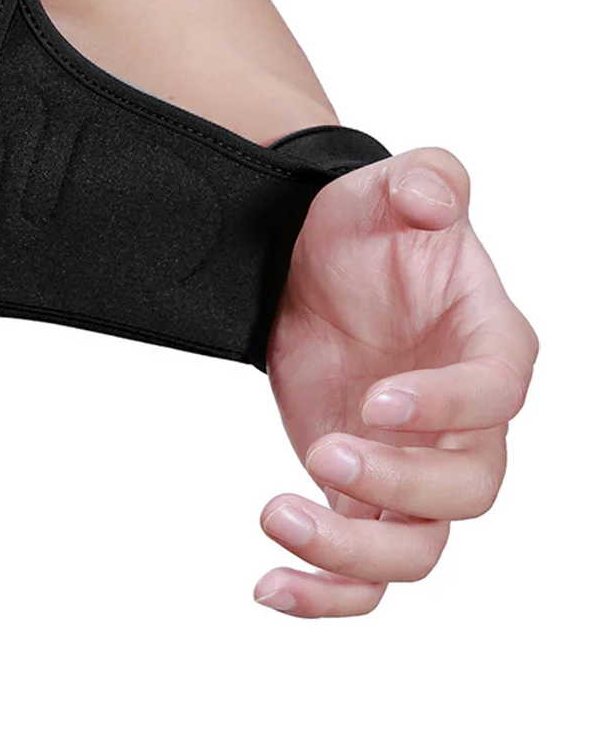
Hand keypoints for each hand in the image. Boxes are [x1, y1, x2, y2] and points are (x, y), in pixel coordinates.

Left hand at [255, 147, 538, 616]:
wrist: (316, 264)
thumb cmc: (367, 228)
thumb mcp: (393, 184)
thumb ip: (426, 178)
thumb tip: (433, 199)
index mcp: (488, 345)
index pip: (498, 394)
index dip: (446, 409)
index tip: (375, 400)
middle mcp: (463, 420)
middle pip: (468, 490)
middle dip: (400, 486)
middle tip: (325, 453)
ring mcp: (414, 466)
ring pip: (417, 551)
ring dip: (353, 554)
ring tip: (278, 518)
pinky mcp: (364, 495)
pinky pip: (363, 569)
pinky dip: (325, 592)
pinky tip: (270, 585)